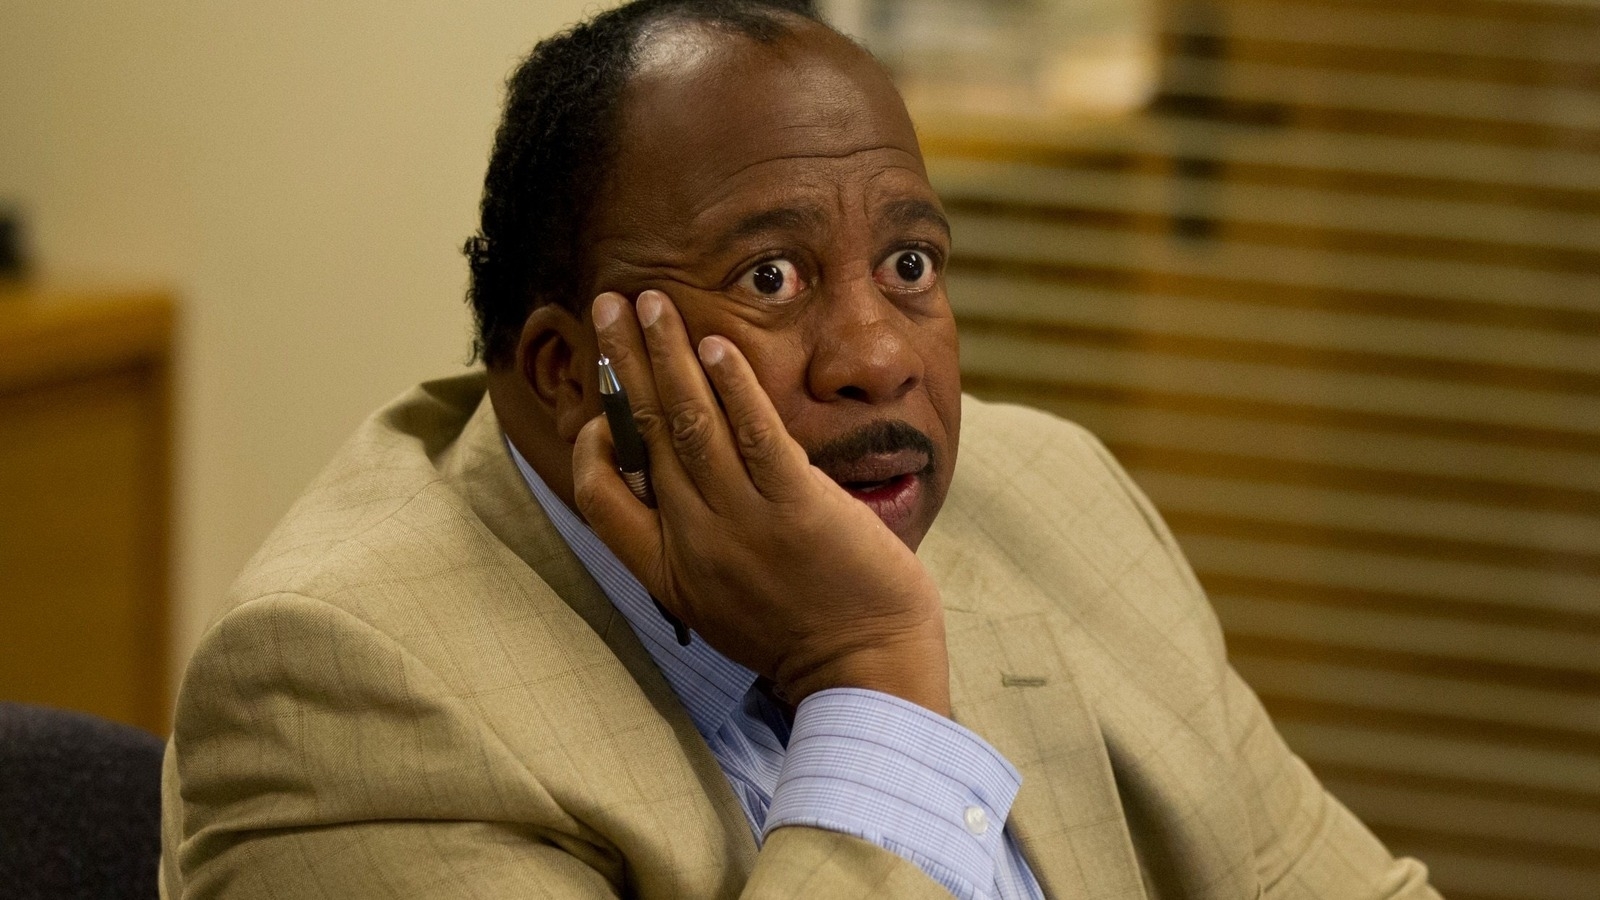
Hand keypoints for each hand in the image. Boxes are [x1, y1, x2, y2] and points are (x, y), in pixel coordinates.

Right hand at [572, 290, 950, 714]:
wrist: (866, 672)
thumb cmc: (803, 634)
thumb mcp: (722, 603)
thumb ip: (695, 545)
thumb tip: (680, 487)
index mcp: (670, 571)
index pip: (600, 497)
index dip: (591, 446)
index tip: (597, 409)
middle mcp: (696, 542)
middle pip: (643, 435)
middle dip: (622, 361)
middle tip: (607, 304)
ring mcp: (745, 524)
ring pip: (688, 423)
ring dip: (666, 354)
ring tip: (650, 300)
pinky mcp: (798, 507)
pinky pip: (754, 435)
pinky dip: (732, 387)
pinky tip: (716, 346)